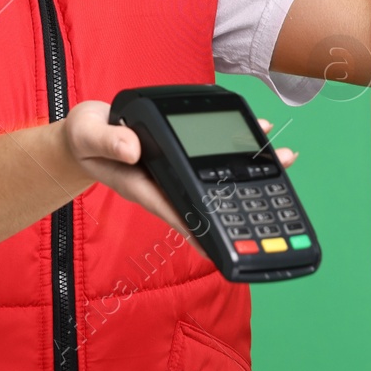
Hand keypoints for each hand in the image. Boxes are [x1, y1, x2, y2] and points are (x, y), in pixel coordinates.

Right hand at [61, 102, 297, 259]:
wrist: (87, 131)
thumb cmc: (85, 139)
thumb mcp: (88, 135)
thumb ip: (109, 142)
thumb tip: (134, 148)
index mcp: (145, 186)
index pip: (181, 211)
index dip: (208, 226)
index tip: (235, 239)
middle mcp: (167, 183)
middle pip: (211, 197)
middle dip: (245, 196)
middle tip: (279, 191)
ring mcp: (177, 170)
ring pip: (219, 177)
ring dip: (251, 169)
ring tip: (284, 158)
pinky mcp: (182, 154)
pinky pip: (214, 155)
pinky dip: (237, 145)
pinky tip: (259, 132)